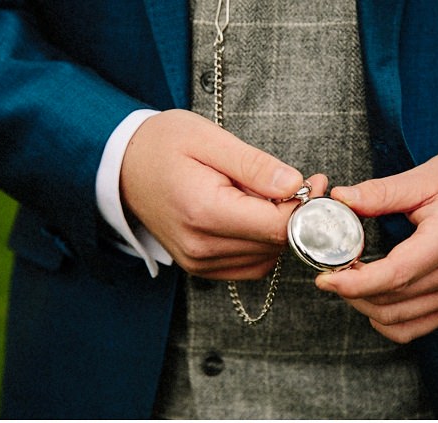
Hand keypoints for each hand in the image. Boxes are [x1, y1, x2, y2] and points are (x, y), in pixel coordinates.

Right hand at [120, 109, 310, 278]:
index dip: (307, 207)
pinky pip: (250, 266)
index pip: (278, 226)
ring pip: (267, 258)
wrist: (122, 168)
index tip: (314, 181)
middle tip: (302, 183)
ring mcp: (199, 263)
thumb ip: (255, 165)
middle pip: (276, 245)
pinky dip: (263, 245)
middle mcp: (201, 246)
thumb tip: (297, 185)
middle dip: (298, 217)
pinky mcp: (200, 269)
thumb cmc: (163, 145)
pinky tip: (255, 216)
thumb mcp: (210, 139)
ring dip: (280, 231)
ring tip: (272, 196)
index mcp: (204, 212)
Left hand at [316, 151, 437, 342]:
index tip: (324, 277)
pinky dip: (382, 320)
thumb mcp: (427, 177)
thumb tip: (338, 198)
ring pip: (393, 319)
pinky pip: (408, 329)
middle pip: (388, 300)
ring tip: (349, 279)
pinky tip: (372, 297)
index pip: (395, 275)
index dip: (354, 283)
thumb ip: (381, 192)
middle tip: (332, 268)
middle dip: (350, 290)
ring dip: (362, 304)